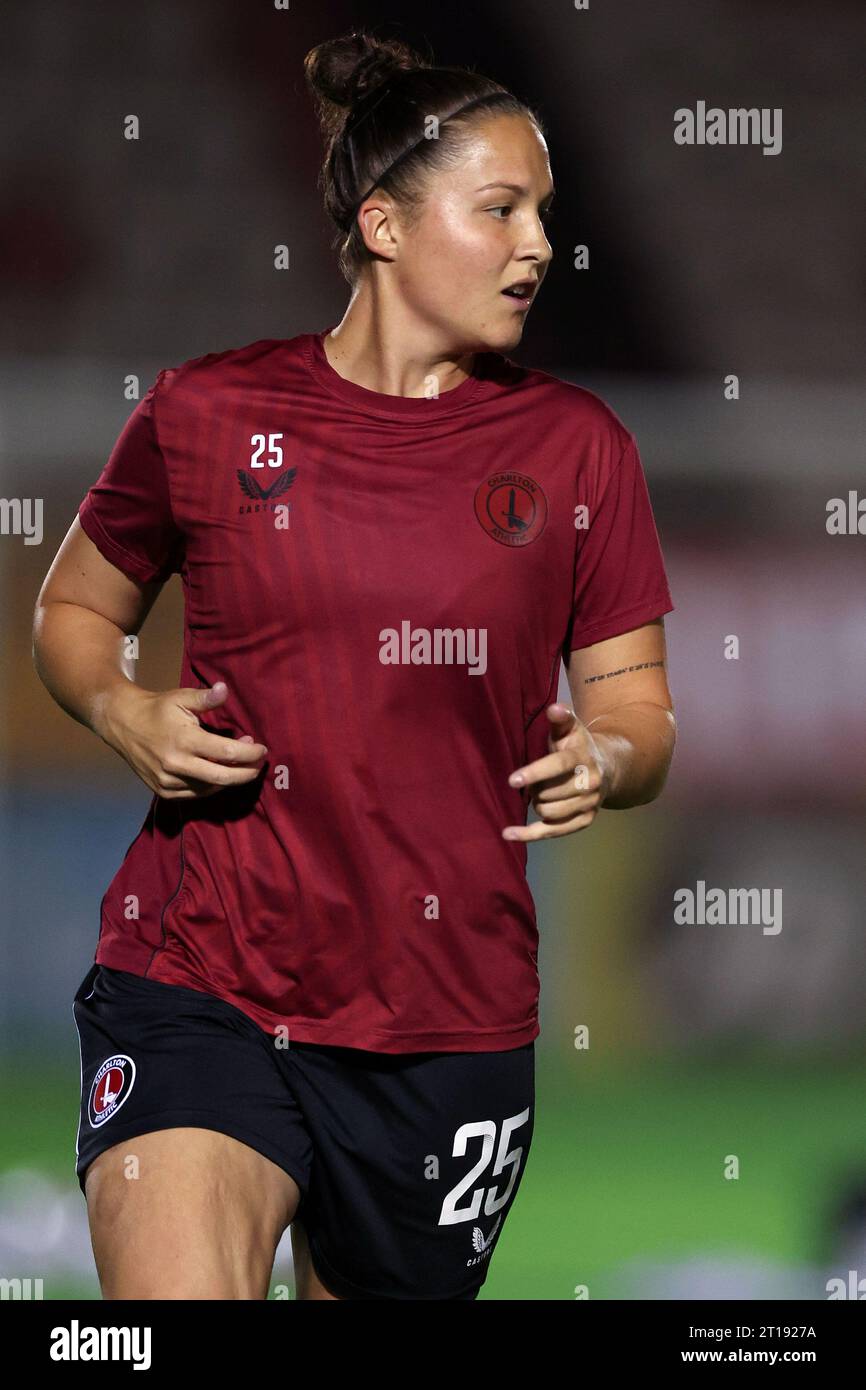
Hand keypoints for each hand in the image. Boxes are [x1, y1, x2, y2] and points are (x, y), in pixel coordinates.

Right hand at [100, 680, 267, 798]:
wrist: (122, 724)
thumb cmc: (157, 709)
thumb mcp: (181, 698)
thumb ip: (205, 697)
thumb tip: (225, 689)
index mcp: (184, 740)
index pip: (226, 752)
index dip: (249, 753)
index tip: (262, 749)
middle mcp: (176, 764)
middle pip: (222, 777)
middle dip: (246, 773)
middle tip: (259, 765)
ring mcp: (168, 780)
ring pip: (210, 788)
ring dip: (230, 779)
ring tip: (241, 765)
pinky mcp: (162, 790)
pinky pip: (195, 794)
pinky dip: (212, 787)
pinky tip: (221, 775)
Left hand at [502, 703, 612, 841]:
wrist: (607, 768)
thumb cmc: (577, 746)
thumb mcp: (570, 729)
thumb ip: (561, 719)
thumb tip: (554, 709)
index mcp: (583, 758)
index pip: (558, 766)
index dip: (535, 773)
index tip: (513, 780)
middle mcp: (590, 783)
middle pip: (549, 793)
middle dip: (534, 788)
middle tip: (532, 781)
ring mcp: (589, 805)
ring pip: (548, 812)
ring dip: (536, 804)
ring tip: (539, 793)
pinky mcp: (585, 821)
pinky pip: (553, 832)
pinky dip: (528, 834)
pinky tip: (508, 833)